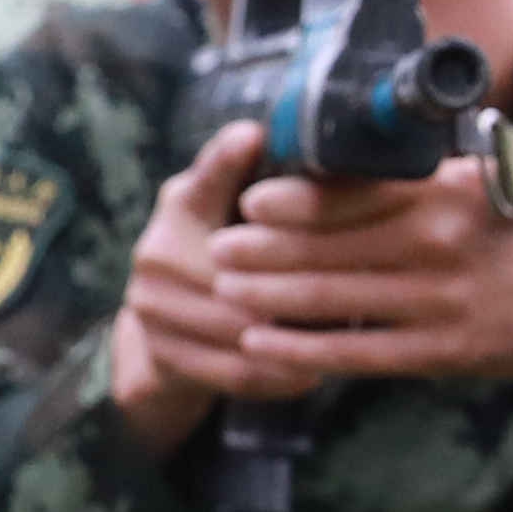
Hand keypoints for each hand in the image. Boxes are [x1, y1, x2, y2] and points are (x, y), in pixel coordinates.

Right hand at [105, 123, 319, 452]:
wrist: (168, 328)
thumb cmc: (227, 254)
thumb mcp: (240, 207)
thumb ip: (270, 179)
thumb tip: (311, 137)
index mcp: (183, 201)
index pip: (207, 176)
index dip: (228, 159)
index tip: (253, 136)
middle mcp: (157, 248)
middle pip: (242, 271)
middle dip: (301, 284)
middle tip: (361, 290)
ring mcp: (152, 305)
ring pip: (242, 327)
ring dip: (299, 336)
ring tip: (351, 337)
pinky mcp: (162, 353)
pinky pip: (235, 371)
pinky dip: (279, 375)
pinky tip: (314, 372)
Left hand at [211, 167, 512, 403]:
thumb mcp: (479, 185)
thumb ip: (415, 183)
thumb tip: (336, 173)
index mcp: (443, 194)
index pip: (351, 193)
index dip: (291, 199)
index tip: (250, 199)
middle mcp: (438, 244)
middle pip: (327, 246)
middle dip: (262, 250)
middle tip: (219, 250)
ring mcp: (439, 302)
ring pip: (332, 297)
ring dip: (268, 296)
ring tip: (225, 291)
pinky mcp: (441, 351)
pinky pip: (355, 351)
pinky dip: (301, 348)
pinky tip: (261, 345)